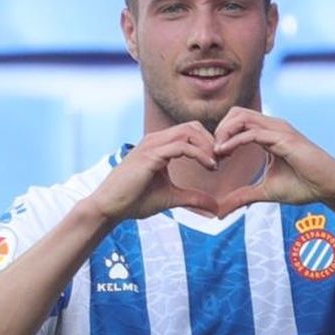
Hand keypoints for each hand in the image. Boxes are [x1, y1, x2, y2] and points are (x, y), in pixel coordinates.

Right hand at [87, 121, 219, 220]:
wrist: (110, 207)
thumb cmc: (135, 200)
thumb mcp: (172, 198)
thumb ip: (194, 198)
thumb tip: (216, 207)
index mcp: (160, 145)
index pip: (190, 132)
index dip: (209, 144)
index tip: (221, 161)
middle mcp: (155, 140)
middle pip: (193, 126)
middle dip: (212, 141)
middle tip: (224, 159)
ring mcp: (152, 145)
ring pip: (189, 131)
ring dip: (208, 146)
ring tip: (217, 164)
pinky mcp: (150, 155)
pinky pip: (181, 146)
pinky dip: (199, 154)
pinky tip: (210, 166)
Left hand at [212, 107, 334, 216]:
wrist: (330, 188)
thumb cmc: (304, 186)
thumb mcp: (265, 192)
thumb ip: (243, 196)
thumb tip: (220, 211)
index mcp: (270, 134)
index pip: (238, 122)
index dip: (221, 136)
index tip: (214, 158)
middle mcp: (274, 127)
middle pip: (236, 113)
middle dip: (219, 130)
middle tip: (212, 153)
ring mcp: (280, 130)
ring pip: (242, 117)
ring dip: (224, 132)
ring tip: (216, 153)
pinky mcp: (285, 139)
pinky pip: (254, 133)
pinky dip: (235, 141)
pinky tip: (225, 153)